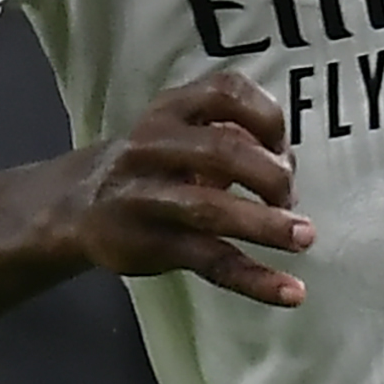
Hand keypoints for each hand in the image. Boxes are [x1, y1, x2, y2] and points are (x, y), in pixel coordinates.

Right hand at [56, 71, 313, 308]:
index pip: (227, 92)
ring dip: (266, 225)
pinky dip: (254, 279)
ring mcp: (148, 197)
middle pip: (221, 150)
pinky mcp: (150, 245)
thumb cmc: (152, 164)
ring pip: (211, 209)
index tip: (283, 149)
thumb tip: (287, 165)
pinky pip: (209, 262)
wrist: (78, 204)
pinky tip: (290, 291)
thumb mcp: (179, 130)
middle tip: (291, 197)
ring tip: (305, 237)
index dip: (268, 119)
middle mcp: (153, 145)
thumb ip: (231, 135)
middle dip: (270, 174)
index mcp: (171, 109)